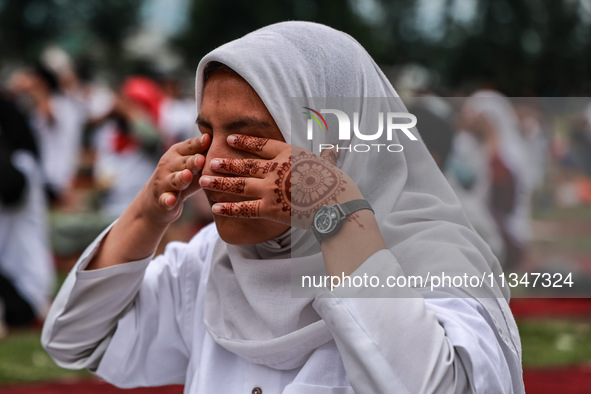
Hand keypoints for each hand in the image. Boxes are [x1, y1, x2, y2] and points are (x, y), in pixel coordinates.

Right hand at [136, 134, 209, 225]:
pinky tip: (171, 200)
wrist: (156, 200)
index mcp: (178, 153)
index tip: (208, 138)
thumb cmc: (183, 177)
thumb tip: (228, 140)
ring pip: (174, 179)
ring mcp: (163, 182)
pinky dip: (168, 200)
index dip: (198, 143)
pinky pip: (165, 199)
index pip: (189, 146)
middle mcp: (169, 165)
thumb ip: (205, 154)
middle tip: (201, 160)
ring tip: (187, 175)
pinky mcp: (162, 199)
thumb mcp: (193, 165)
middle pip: (183, 162)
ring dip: (180, 178)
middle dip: (192, 161)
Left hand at [199, 134, 361, 228]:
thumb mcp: (330, 164)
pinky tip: (215, 207)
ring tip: (203, 181)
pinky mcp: (269, 208)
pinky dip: (228, 208)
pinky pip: (244, 208)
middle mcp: (275, 169)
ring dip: (219, 182)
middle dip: (225, 163)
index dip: (243, 142)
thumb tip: (335, 149)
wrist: (336, 204)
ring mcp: (269, 189)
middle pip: (244, 165)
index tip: (229, 139)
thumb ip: (327, 156)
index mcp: (289, 154)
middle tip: (208, 162)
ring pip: (238, 184)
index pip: (261, 145)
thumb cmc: (337, 183)